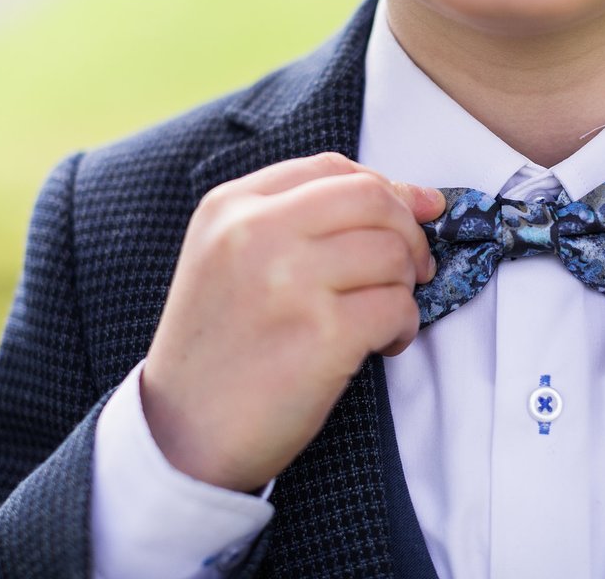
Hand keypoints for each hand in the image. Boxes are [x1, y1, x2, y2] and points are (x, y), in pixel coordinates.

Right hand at [140, 153, 443, 491]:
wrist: (181, 436)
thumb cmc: (222, 348)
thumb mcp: (232, 260)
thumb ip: (308, 218)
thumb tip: (422, 198)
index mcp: (230, 207)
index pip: (332, 168)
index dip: (385, 190)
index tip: (412, 217)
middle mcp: (255, 232)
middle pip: (372, 200)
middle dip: (408, 235)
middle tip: (411, 271)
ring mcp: (288, 281)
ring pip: (393, 254)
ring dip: (406, 288)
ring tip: (382, 317)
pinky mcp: (322, 334)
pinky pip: (398, 308)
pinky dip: (404, 328)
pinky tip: (380, 346)